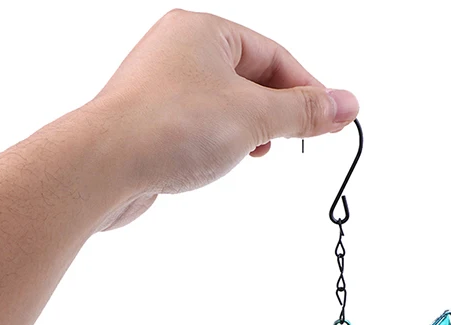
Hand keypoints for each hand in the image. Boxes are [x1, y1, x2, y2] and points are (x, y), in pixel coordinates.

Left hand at [86, 9, 358, 229]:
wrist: (102, 167)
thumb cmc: (171, 128)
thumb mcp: (253, 117)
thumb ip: (302, 113)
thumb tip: (349, 105)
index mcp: (204, 31)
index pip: (274, 55)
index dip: (307, 90)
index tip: (329, 123)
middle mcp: (178, 50)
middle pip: (250, 78)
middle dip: (276, 111)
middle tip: (294, 140)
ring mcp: (161, 87)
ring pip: (224, 105)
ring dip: (249, 130)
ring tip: (256, 152)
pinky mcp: (149, 122)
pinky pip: (199, 125)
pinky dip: (220, 142)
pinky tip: (222, 160)